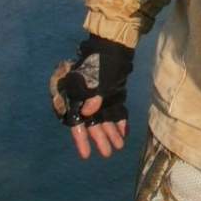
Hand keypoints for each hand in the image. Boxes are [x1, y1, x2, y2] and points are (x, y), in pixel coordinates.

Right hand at [49, 36, 133, 159]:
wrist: (114, 45)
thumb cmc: (102, 61)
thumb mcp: (98, 78)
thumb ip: (94, 96)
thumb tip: (86, 113)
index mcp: (76, 96)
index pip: (76, 122)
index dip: (81, 139)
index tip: (86, 155)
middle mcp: (85, 99)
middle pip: (91, 123)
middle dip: (99, 138)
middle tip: (107, 154)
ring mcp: (99, 97)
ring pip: (103, 118)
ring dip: (110, 132)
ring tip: (118, 146)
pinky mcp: (110, 94)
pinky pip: (113, 111)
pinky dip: (119, 121)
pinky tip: (124, 132)